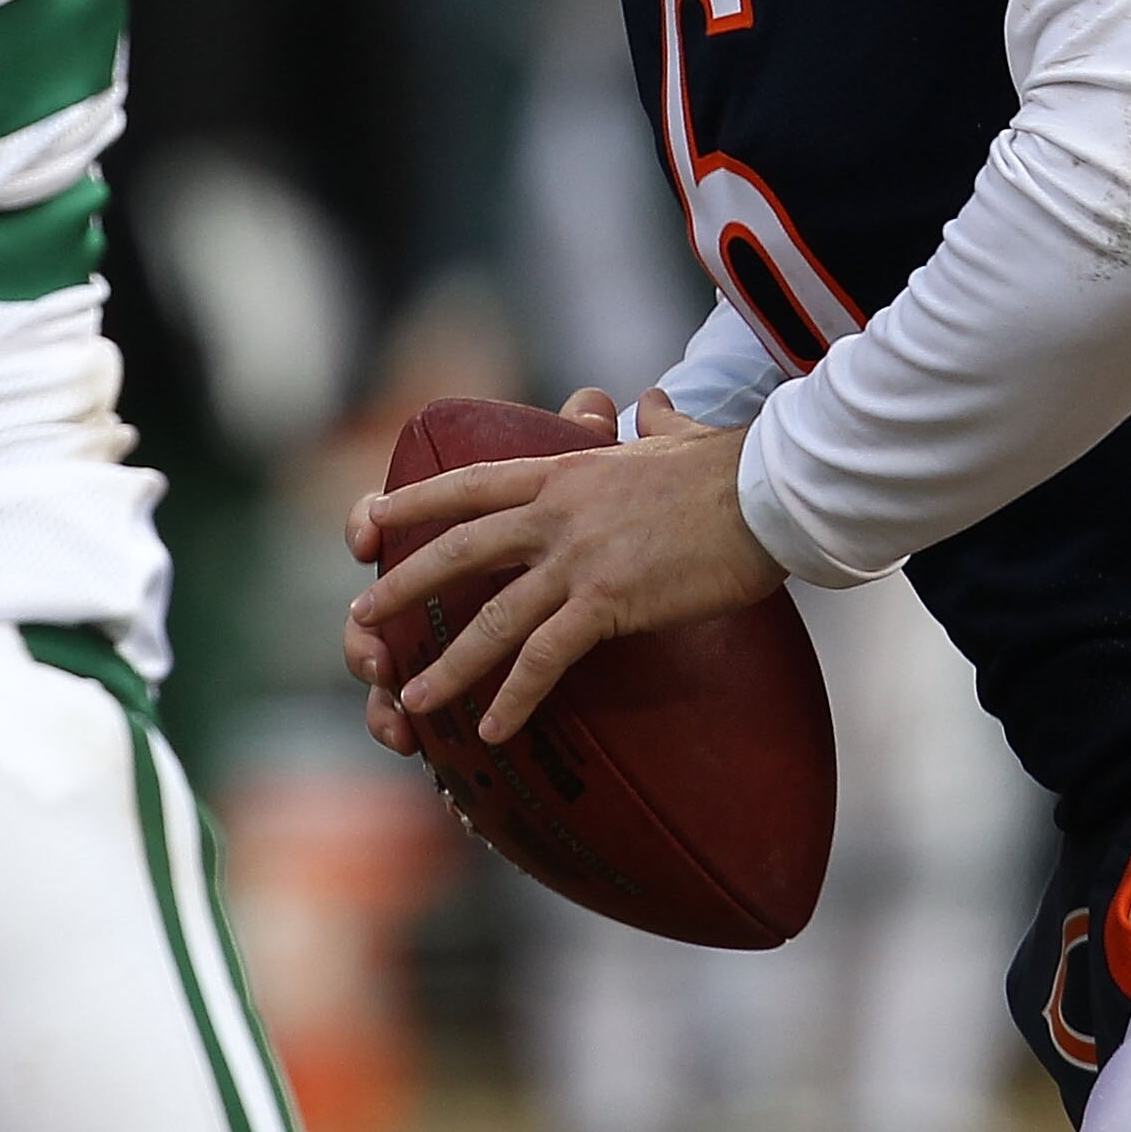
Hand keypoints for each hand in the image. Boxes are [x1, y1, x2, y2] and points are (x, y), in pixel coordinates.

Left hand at [343, 387, 784, 750]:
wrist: (770, 491)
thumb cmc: (733, 466)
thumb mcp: (677, 436)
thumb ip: (653, 422)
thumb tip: (652, 401)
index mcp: (567, 470)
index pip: (470, 483)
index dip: (414, 502)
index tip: (368, 519)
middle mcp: (559, 511)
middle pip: (459, 550)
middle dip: (402, 585)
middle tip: (360, 618)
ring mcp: (579, 557)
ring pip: (491, 618)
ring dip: (446, 664)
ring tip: (410, 700)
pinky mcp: (609, 600)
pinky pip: (546, 658)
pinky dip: (514, 696)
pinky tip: (493, 731)